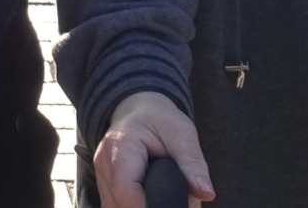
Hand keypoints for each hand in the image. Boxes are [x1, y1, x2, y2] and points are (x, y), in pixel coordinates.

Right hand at [93, 92, 213, 206]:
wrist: (137, 109)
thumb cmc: (159, 119)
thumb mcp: (182, 133)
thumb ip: (193, 163)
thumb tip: (206, 193)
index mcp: (122, 146)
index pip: (127, 191)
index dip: (151, 205)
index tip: (176, 204)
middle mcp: (104, 163)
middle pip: (122, 204)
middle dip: (151, 206)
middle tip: (178, 197)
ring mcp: (101, 176)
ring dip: (142, 206)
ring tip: (164, 193)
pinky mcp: (104, 185)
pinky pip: (116, 206)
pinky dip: (135, 205)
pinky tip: (150, 196)